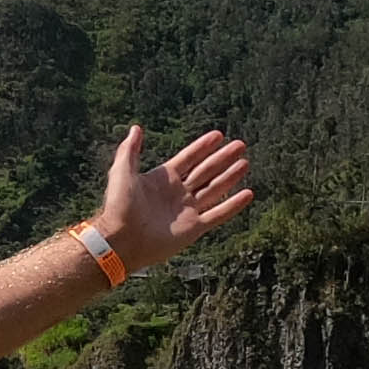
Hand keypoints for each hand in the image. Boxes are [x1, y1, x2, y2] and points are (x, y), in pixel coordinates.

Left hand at [94, 123, 253, 267]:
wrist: (121, 240)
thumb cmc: (119, 206)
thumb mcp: (122, 172)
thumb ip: (130, 150)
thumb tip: (136, 128)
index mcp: (163, 179)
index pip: (189, 158)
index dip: (203, 146)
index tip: (218, 135)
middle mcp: (178, 193)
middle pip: (206, 171)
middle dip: (223, 158)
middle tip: (240, 145)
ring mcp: (187, 211)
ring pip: (215, 189)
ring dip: (231, 176)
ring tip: (245, 163)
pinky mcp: (194, 228)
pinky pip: (219, 214)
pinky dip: (234, 205)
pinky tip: (248, 194)